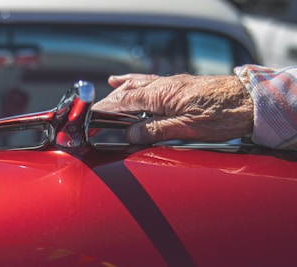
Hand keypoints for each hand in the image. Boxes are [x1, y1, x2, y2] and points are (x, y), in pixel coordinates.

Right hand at [92, 73, 253, 143]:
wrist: (248, 101)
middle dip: (110, 100)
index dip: (107, 109)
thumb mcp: (186, 129)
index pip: (124, 101)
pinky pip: (150, 80)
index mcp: (161, 95)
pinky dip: (136, 81)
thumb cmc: (221, 115)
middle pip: (128, 91)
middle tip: (97, 111)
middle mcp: (162, 85)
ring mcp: (171, 83)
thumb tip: (131, 134)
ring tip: (109, 90)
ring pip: (138, 84)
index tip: (93, 115)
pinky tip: (129, 80)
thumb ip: (154, 130)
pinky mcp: (179, 84)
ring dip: (122, 90)